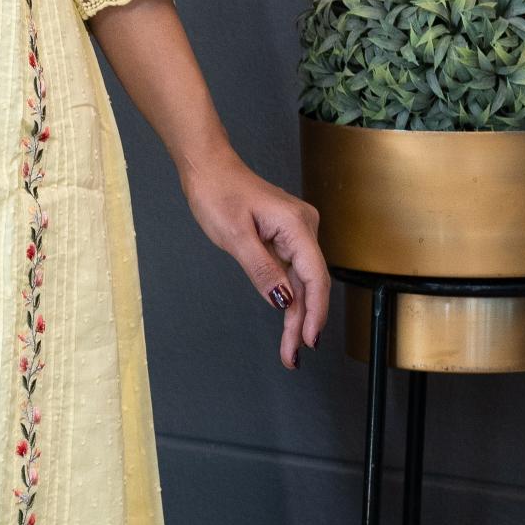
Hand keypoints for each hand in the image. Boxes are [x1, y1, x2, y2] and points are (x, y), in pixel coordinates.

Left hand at [181, 153, 328, 369]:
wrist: (208, 167)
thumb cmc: (218, 192)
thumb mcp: (235, 236)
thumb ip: (262, 270)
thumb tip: (284, 302)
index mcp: (296, 225)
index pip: (314, 277)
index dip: (315, 312)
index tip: (310, 340)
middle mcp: (303, 228)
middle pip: (310, 284)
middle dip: (303, 322)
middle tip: (293, 356)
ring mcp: (296, 232)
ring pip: (302, 281)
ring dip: (296, 314)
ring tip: (290, 350)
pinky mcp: (285, 236)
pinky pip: (291, 271)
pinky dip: (288, 296)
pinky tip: (287, 319)